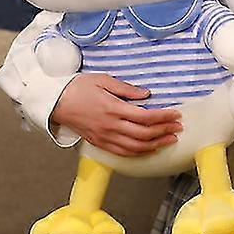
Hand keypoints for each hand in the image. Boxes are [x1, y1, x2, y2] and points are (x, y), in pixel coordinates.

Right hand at [52, 74, 182, 156]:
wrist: (55, 102)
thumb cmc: (78, 88)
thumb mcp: (103, 80)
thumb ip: (126, 89)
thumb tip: (146, 94)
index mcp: (113, 108)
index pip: (145, 116)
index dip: (164, 117)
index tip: (176, 114)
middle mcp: (110, 126)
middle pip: (144, 134)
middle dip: (164, 131)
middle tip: (178, 127)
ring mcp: (104, 137)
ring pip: (135, 147)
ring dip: (156, 144)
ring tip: (170, 140)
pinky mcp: (99, 144)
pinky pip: (123, 152)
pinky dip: (139, 152)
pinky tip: (150, 148)